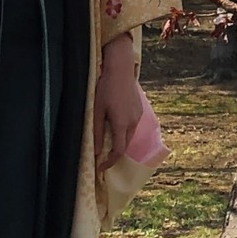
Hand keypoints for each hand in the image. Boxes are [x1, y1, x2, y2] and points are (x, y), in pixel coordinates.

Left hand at [93, 32, 142, 174]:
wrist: (121, 69)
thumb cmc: (106, 88)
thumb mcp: (97, 110)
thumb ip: (98, 132)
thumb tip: (97, 151)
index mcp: (121, 123)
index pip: (118, 151)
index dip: (110, 162)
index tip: (100, 167)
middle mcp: (132, 122)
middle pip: (125, 145)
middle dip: (114, 153)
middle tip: (101, 157)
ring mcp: (138, 116)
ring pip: (129, 136)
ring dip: (119, 142)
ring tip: (107, 140)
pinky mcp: (139, 110)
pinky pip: (132, 126)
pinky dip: (123, 131)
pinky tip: (115, 124)